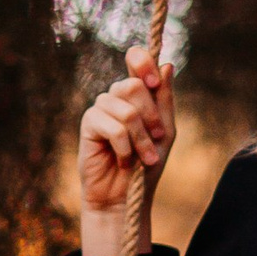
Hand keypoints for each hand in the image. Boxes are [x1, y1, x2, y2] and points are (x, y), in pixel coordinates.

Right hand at [78, 46, 176, 255]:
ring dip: (141, 139)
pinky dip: (126, 147)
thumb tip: (167, 64)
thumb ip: (164, 100)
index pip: (135, 59)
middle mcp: (116, 96)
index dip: (144, 62)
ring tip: (145, 159)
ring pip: (126, 110)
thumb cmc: (146, 164)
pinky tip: (125, 161)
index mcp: (136, 93)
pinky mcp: (89, 124)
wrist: (126, 195)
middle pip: (134, 85)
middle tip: (157, 139)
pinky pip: (113, 127)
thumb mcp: (164, 131)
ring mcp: (101, 109)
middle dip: (151, 117)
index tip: (155, 82)